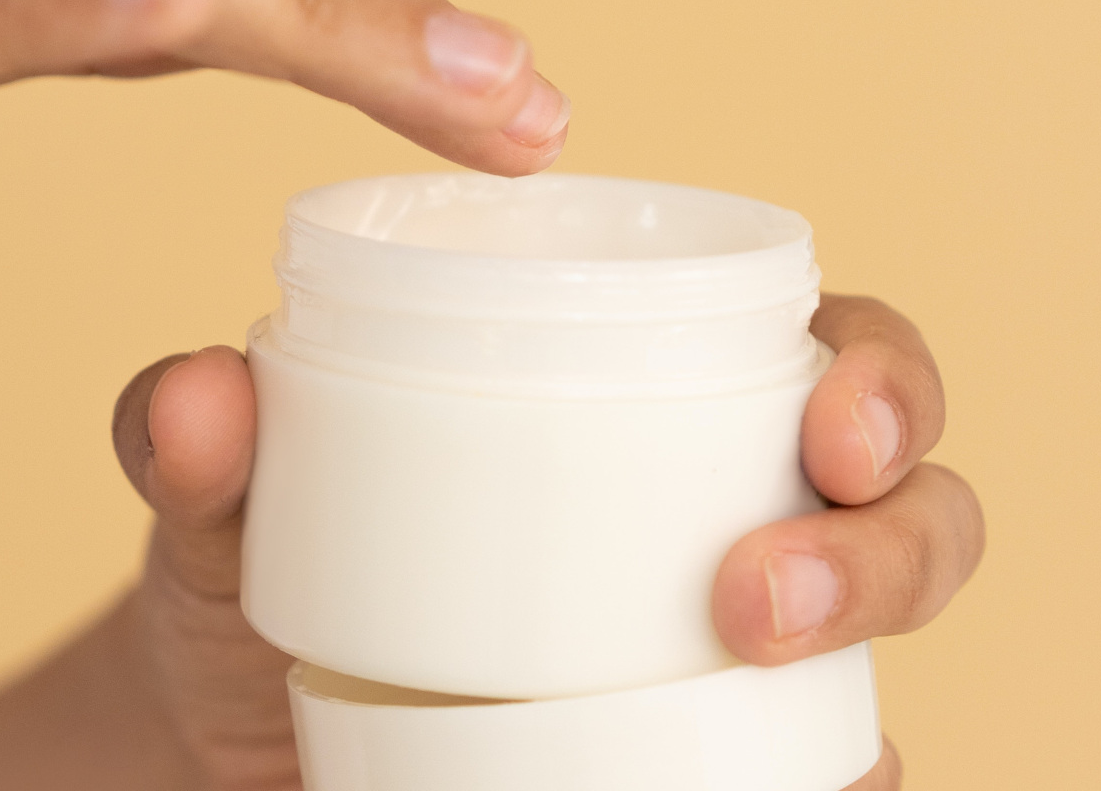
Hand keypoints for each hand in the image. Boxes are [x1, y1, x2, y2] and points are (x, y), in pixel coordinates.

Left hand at [108, 295, 983, 789]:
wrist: (223, 737)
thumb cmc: (257, 566)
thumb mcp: (223, 502)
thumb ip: (191, 441)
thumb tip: (195, 398)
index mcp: (657, 396)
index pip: (832, 352)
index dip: (883, 377)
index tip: (834, 426)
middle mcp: (725, 515)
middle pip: (910, 508)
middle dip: (890, 546)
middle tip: (756, 601)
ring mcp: (730, 663)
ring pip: (889, 661)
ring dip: (876, 683)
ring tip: (775, 707)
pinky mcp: (703, 774)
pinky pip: (823, 782)